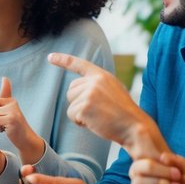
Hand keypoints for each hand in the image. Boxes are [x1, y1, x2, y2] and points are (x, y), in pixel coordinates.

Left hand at [0, 77, 44, 163]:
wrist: (26, 140)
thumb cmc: (14, 125)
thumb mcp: (9, 109)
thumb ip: (6, 94)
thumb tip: (4, 77)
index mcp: (11, 100)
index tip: (1, 118)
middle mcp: (13, 103)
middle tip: (2, 123)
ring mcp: (13, 111)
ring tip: (6, 127)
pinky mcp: (12, 119)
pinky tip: (6, 130)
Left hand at [48, 53, 167, 159]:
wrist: (134, 127)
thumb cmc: (123, 113)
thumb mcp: (113, 90)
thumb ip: (97, 85)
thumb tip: (77, 88)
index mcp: (102, 75)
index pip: (79, 64)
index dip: (63, 60)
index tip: (50, 57)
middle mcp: (95, 81)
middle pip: (71, 90)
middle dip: (79, 102)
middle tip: (98, 110)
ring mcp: (89, 93)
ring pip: (70, 104)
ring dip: (80, 113)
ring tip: (98, 116)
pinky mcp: (85, 107)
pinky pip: (72, 115)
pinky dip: (80, 122)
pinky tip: (95, 122)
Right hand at [130, 151, 184, 183]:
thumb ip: (178, 162)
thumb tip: (163, 156)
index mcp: (146, 168)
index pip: (143, 160)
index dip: (160, 165)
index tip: (178, 173)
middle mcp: (137, 178)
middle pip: (138, 168)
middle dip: (160, 171)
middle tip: (178, 179)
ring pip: (140, 183)